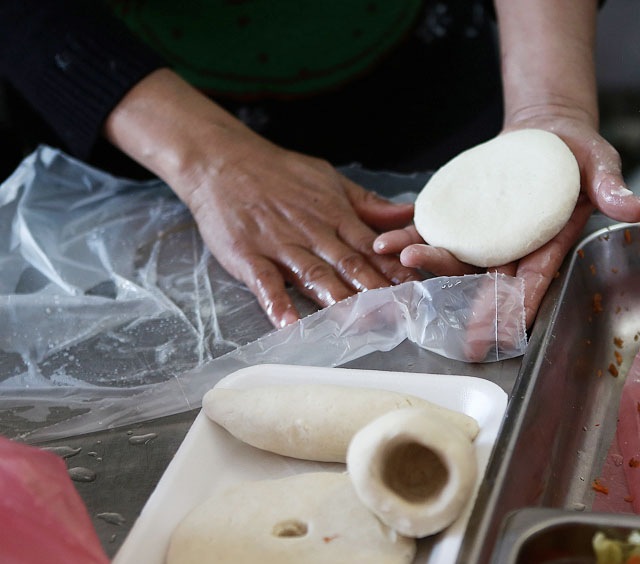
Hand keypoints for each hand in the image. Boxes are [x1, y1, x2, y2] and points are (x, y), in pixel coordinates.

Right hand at [183, 136, 421, 328]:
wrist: (222, 161)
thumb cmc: (278, 172)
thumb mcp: (329, 180)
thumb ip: (368, 204)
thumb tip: (408, 214)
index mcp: (334, 216)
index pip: (371, 247)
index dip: (396, 270)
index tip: (418, 291)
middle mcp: (312, 232)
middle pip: (349, 265)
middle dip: (376, 292)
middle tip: (398, 316)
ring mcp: (279, 245)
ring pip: (313, 275)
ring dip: (336, 301)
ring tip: (357, 324)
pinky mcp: (248, 255)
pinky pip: (265, 282)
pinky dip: (277, 304)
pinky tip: (290, 325)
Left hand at [374, 110, 639, 326]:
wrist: (548, 131)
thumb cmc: (580, 153)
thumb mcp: (601, 165)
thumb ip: (612, 188)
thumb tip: (639, 209)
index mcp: (547, 245)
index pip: (532, 284)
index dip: (515, 309)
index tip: (499, 334)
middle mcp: (511, 248)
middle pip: (484, 279)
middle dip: (460, 297)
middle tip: (434, 303)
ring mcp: (484, 234)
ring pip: (454, 257)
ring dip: (426, 262)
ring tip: (400, 260)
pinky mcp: (463, 213)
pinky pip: (434, 228)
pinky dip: (409, 233)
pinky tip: (384, 241)